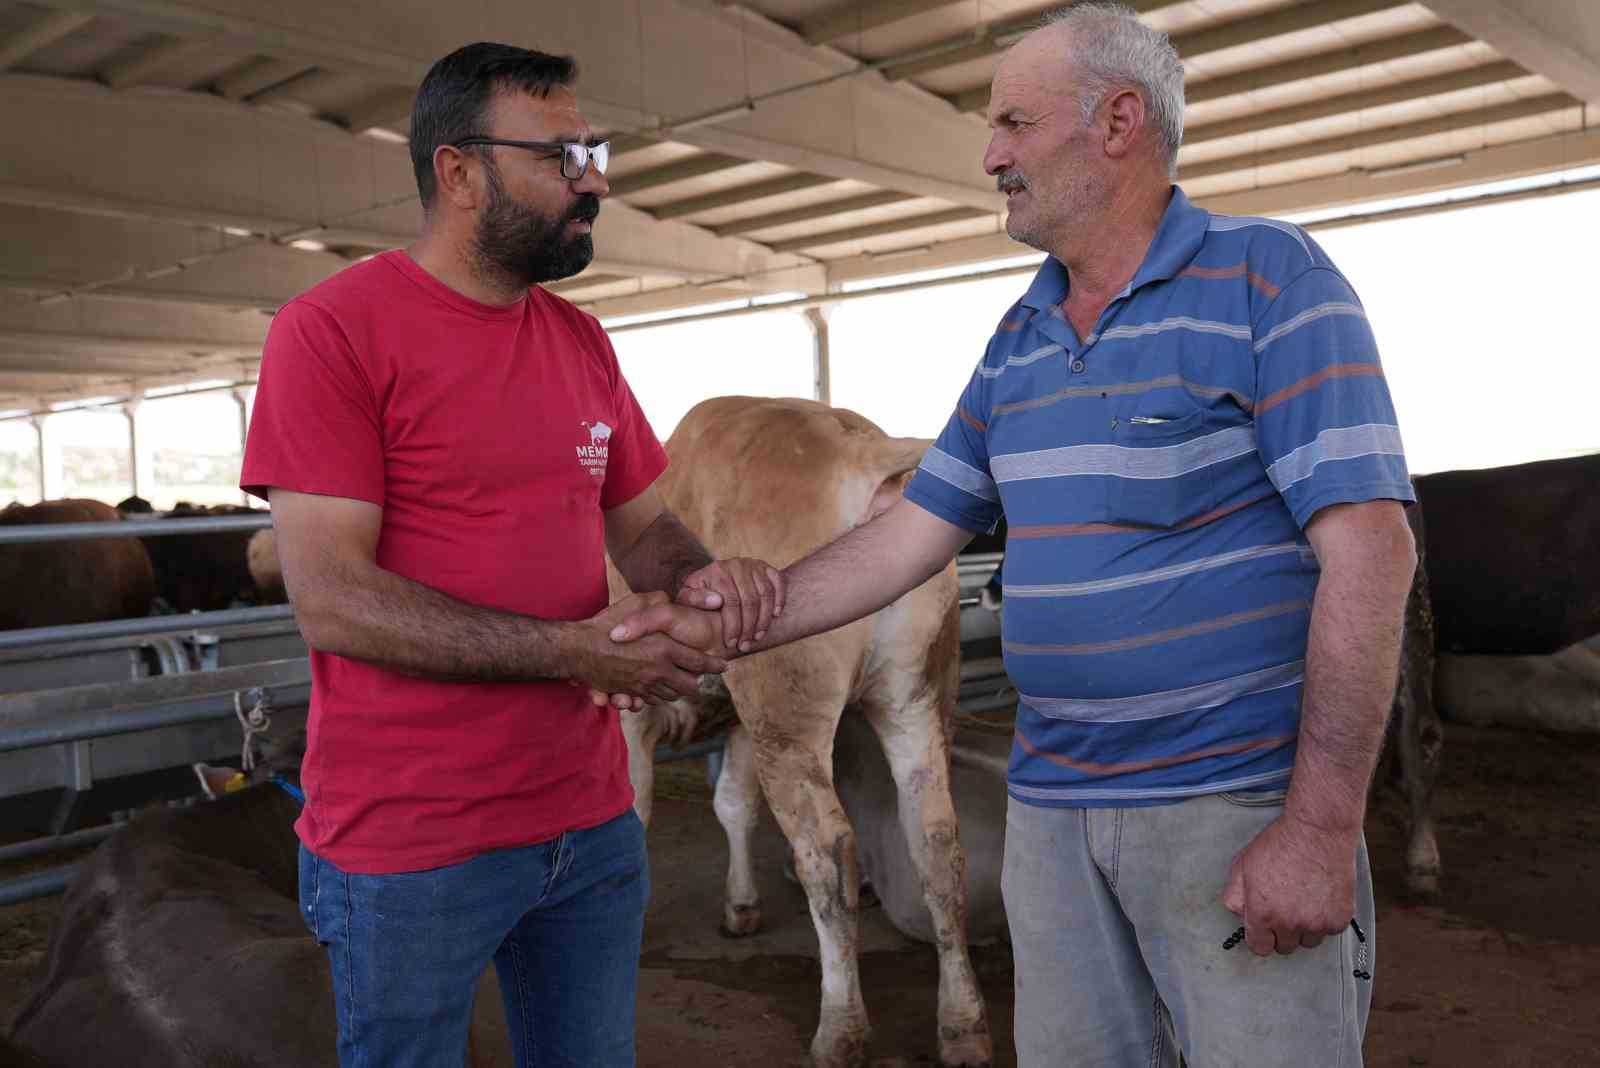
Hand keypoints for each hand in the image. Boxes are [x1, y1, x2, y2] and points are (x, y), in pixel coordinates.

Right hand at [569, 592, 725, 707]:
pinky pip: (651, 701)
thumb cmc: (605, 624)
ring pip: (671, 696)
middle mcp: (658, 672)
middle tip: (699, 677)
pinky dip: (658, 697)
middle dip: (696, 683)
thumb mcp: (635, 603)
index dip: (714, 665)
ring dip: (678, 691)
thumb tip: (672, 600)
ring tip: (681, 683)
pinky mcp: (630, 693)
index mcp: (665, 650)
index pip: (700, 662)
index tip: (724, 665)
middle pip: (689, 687)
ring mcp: (644, 686)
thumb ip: (658, 602)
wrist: (577, 650)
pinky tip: (658, 689)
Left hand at [673, 558, 786, 652]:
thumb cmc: (699, 593)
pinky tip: (775, 615)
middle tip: (745, 646)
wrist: (713, 577)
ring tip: (758, 636)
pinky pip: (778, 582)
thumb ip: (693, 599)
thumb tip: (716, 601)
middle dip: (748, 627)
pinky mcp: (766, 567)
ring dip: (764, 619)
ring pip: (765, 594)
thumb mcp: (687, 596)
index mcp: (717, 571)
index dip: (732, 626)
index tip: (731, 643)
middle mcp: (736, 565)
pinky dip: (780, 599)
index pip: (730, 602)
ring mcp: (753, 565)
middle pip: (749, 601)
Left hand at [1221, 813, 1356, 955]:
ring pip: (1308, 941)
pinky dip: (1325, 919)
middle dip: (1282, 932)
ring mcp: (1317, 924)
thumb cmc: (1280, 844)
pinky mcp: (1339, 919)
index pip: (1260, 948)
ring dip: (1305, 928)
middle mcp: (1289, 923)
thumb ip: (1235, 895)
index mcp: (1262, 913)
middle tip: (1285, 907)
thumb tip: (1241, 915)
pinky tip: (1320, 897)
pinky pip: (1329, 931)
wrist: (1318, 831)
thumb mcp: (1242, 865)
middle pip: (1284, 947)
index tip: (1264, 929)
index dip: (1261, 937)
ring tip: (1304, 900)